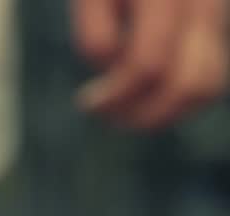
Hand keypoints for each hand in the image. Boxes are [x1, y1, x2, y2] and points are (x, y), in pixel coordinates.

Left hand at [74, 0, 228, 128]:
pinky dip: (177, 91)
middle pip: (193, 84)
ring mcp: (218, 9)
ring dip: (166, 110)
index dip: (116, 96)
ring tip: (124, 110)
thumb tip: (111, 68)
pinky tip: (141, 90)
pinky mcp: (217, 17)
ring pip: (210, 83)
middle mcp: (203, 0)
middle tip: (109, 115)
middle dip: (146, 113)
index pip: (149, 64)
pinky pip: (210, 69)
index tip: (88, 104)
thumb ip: (95, 27)